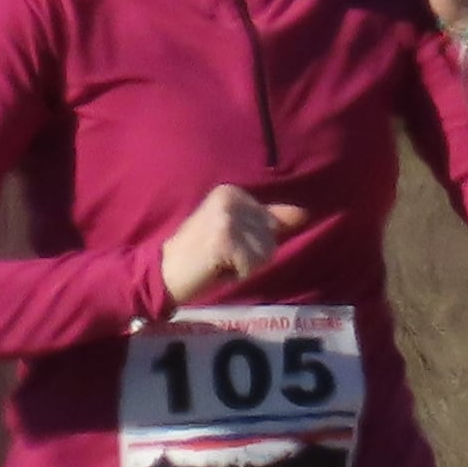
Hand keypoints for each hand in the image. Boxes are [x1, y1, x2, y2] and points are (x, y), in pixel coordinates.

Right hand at [161, 182, 285, 306]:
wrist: (163, 272)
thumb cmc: (200, 255)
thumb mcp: (234, 230)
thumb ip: (268, 220)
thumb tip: (304, 213)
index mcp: (231, 192)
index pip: (271, 221)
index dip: (253, 242)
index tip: (224, 244)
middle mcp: (230, 199)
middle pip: (270, 236)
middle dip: (251, 254)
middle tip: (221, 255)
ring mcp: (227, 218)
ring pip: (266, 252)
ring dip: (246, 265)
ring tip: (219, 262)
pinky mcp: (225, 240)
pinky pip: (253, 265)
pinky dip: (238, 274)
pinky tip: (216, 269)